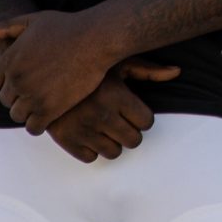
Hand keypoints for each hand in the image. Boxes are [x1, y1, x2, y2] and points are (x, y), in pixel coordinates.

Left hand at [0, 11, 123, 133]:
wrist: (95, 39)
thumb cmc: (68, 27)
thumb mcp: (35, 20)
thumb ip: (8, 25)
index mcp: (9, 60)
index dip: (8, 83)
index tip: (24, 82)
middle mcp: (16, 79)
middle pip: (6, 100)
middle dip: (18, 97)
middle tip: (37, 93)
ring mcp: (32, 95)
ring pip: (17, 115)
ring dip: (28, 112)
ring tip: (43, 105)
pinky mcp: (49, 109)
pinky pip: (33, 127)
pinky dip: (38, 125)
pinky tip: (49, 116)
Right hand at [43, 59, 178, 163]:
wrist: (44, 73)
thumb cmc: (88, 67)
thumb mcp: (117, 63)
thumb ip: (148, 70)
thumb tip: (177, 71)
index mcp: (116, 95)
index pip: (146, 122)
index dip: (142, 117)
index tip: (132, 110)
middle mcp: (100, 114)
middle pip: (134, 141)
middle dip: (130, 131)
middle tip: (120, 120)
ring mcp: (82, 129)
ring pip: (114, 153)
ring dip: (113, 142)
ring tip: (104, 126)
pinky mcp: (65, 140)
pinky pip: (90, 158)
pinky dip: (91, 148)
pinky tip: (88, 131)